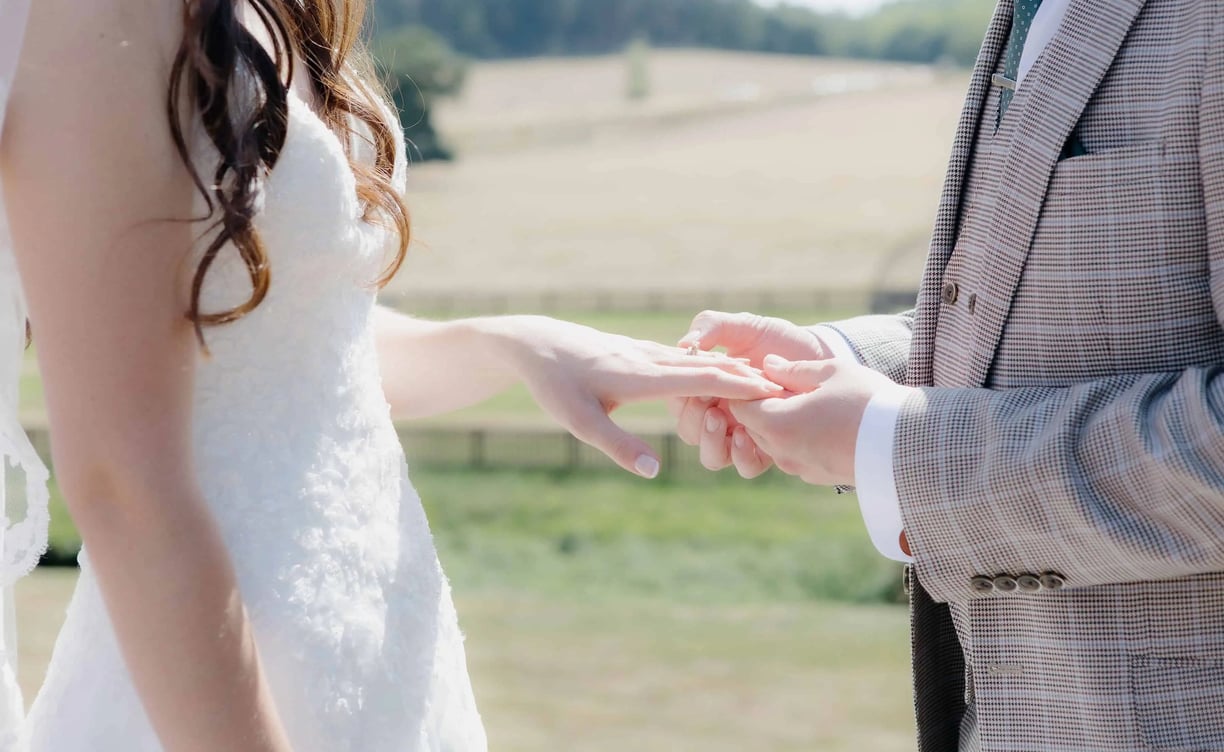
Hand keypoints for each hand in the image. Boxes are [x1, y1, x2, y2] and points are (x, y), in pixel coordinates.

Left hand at [500, 316, 784, 477]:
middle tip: (790, 386)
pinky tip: (723, 369)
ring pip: (699, 361)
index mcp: (643, 376)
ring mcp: (646, 353)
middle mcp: (651, 360)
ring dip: (733, 368)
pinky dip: (710, 364)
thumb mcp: (579, 421)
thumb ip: (618, 446)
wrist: (535, 343)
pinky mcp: (640, 352)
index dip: (739, 386)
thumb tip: (653, 472)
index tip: (774, 393)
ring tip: (768, 378)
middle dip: (749, 376)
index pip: (702, 379)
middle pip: (709, 367)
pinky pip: (684, 359)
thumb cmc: (555, 385)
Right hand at [668, 311, 830, 473]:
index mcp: (708, 390)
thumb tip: (686, 344)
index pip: (679, 402)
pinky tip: (746, 433)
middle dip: (694, 419)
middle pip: (690, 433)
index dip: (679, 397)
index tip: (690, 383)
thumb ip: (712, 326)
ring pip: (712, 456)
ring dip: (710, 441)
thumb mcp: (743, 326)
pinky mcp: (767, 449)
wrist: (818, 354)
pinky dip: (741, 454)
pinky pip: (746, 466)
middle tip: (706, 402)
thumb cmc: (777, 339)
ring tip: (719, 418)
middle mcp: (721, 416)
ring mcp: (742, 435)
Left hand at [726, 355, 911, 486]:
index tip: (762, 371)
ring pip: (773, 441)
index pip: (738, 404)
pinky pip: (795, 454)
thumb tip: (768, 364)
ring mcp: (799, 469)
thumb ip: (793, 368)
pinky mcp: (818, 477)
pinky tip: (822, 419)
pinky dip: (798, 437)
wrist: (908, 444)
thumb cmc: (869, 402)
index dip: (746, 385)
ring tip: (806, 398)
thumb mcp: (831, 372)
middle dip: (760, 403)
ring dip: (781, 421)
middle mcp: (781, 452)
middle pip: (752, 425)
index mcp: (776, 424)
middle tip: (781, 381)